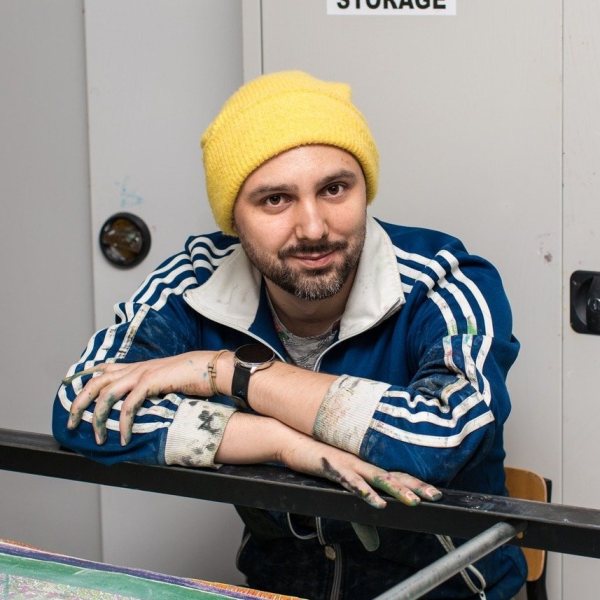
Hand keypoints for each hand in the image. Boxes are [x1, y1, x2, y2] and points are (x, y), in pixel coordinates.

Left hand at [66, 351, 217, 445]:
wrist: (211, 368)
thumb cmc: (193, 377)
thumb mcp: (166, 381)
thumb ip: (151, 389)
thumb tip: (143, 406)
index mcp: (137, 367)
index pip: (103, 370)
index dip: (85, 381)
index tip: (73, 396)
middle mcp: (135, 368)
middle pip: (96, 382)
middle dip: (79, 402)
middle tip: (71, 423)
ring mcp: (142, 373)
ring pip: (106, 394)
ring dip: (97, 418)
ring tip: (97, 438)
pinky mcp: (151, 381)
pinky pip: (128, 405)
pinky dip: (123, 424)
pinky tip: (123, 438)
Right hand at [280, 433, 441, 508]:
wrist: (292, 438)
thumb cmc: (316, 460)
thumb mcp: (340, 489)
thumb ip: (359, 515)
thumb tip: (374, 544)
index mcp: (366, 463)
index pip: (397, 473)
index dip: (417, 482)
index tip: (438, 492)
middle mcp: (363, 461)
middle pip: (395, 474)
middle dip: (417, 486)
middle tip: (437, 495)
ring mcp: (350, 463)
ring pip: (379, 477)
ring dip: (398, 489)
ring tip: (415, 502)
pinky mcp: (334, 468)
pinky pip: (353, 482)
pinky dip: (366, 493)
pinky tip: (379, 503)